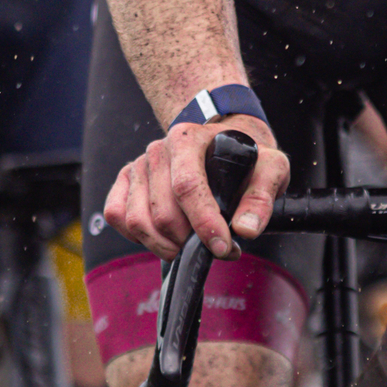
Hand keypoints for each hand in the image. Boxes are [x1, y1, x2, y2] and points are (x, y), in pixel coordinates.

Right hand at [101, 116, 290, 258]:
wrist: (223, 142)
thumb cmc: (244, 157)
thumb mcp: (270, 168)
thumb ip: (262, 197)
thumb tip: (246, 230)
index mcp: (188, 138)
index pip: (186, 186)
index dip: (203, 223)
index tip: (221, 247)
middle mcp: (158, 150)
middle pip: (163, 212)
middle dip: (189, 242)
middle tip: (216, 248)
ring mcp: (138, 166)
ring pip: (137, 220)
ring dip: (165, 245)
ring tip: (190, 246)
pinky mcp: (125, 182)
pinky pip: (116, 216)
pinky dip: (138, 236)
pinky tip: (164, 237)